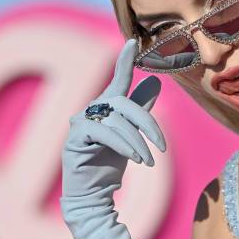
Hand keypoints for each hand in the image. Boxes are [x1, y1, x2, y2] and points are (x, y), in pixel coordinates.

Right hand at [60, 38, 183, 238]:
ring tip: (149, 161)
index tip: (131, 42)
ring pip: (117, 121)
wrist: (93, 196)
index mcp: (106, 107)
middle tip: (163, 147)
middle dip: (148, 123)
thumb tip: (155, 82)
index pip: (117, 80)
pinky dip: (124, 146)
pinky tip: (136, 160)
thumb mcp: (132, 135)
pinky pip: (104, 134)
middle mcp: (91, 110)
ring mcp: (80, 123)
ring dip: (138, 142)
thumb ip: (141, 109)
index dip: (124, 61)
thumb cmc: (111, 164)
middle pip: (123, 102)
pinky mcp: (76, 139)